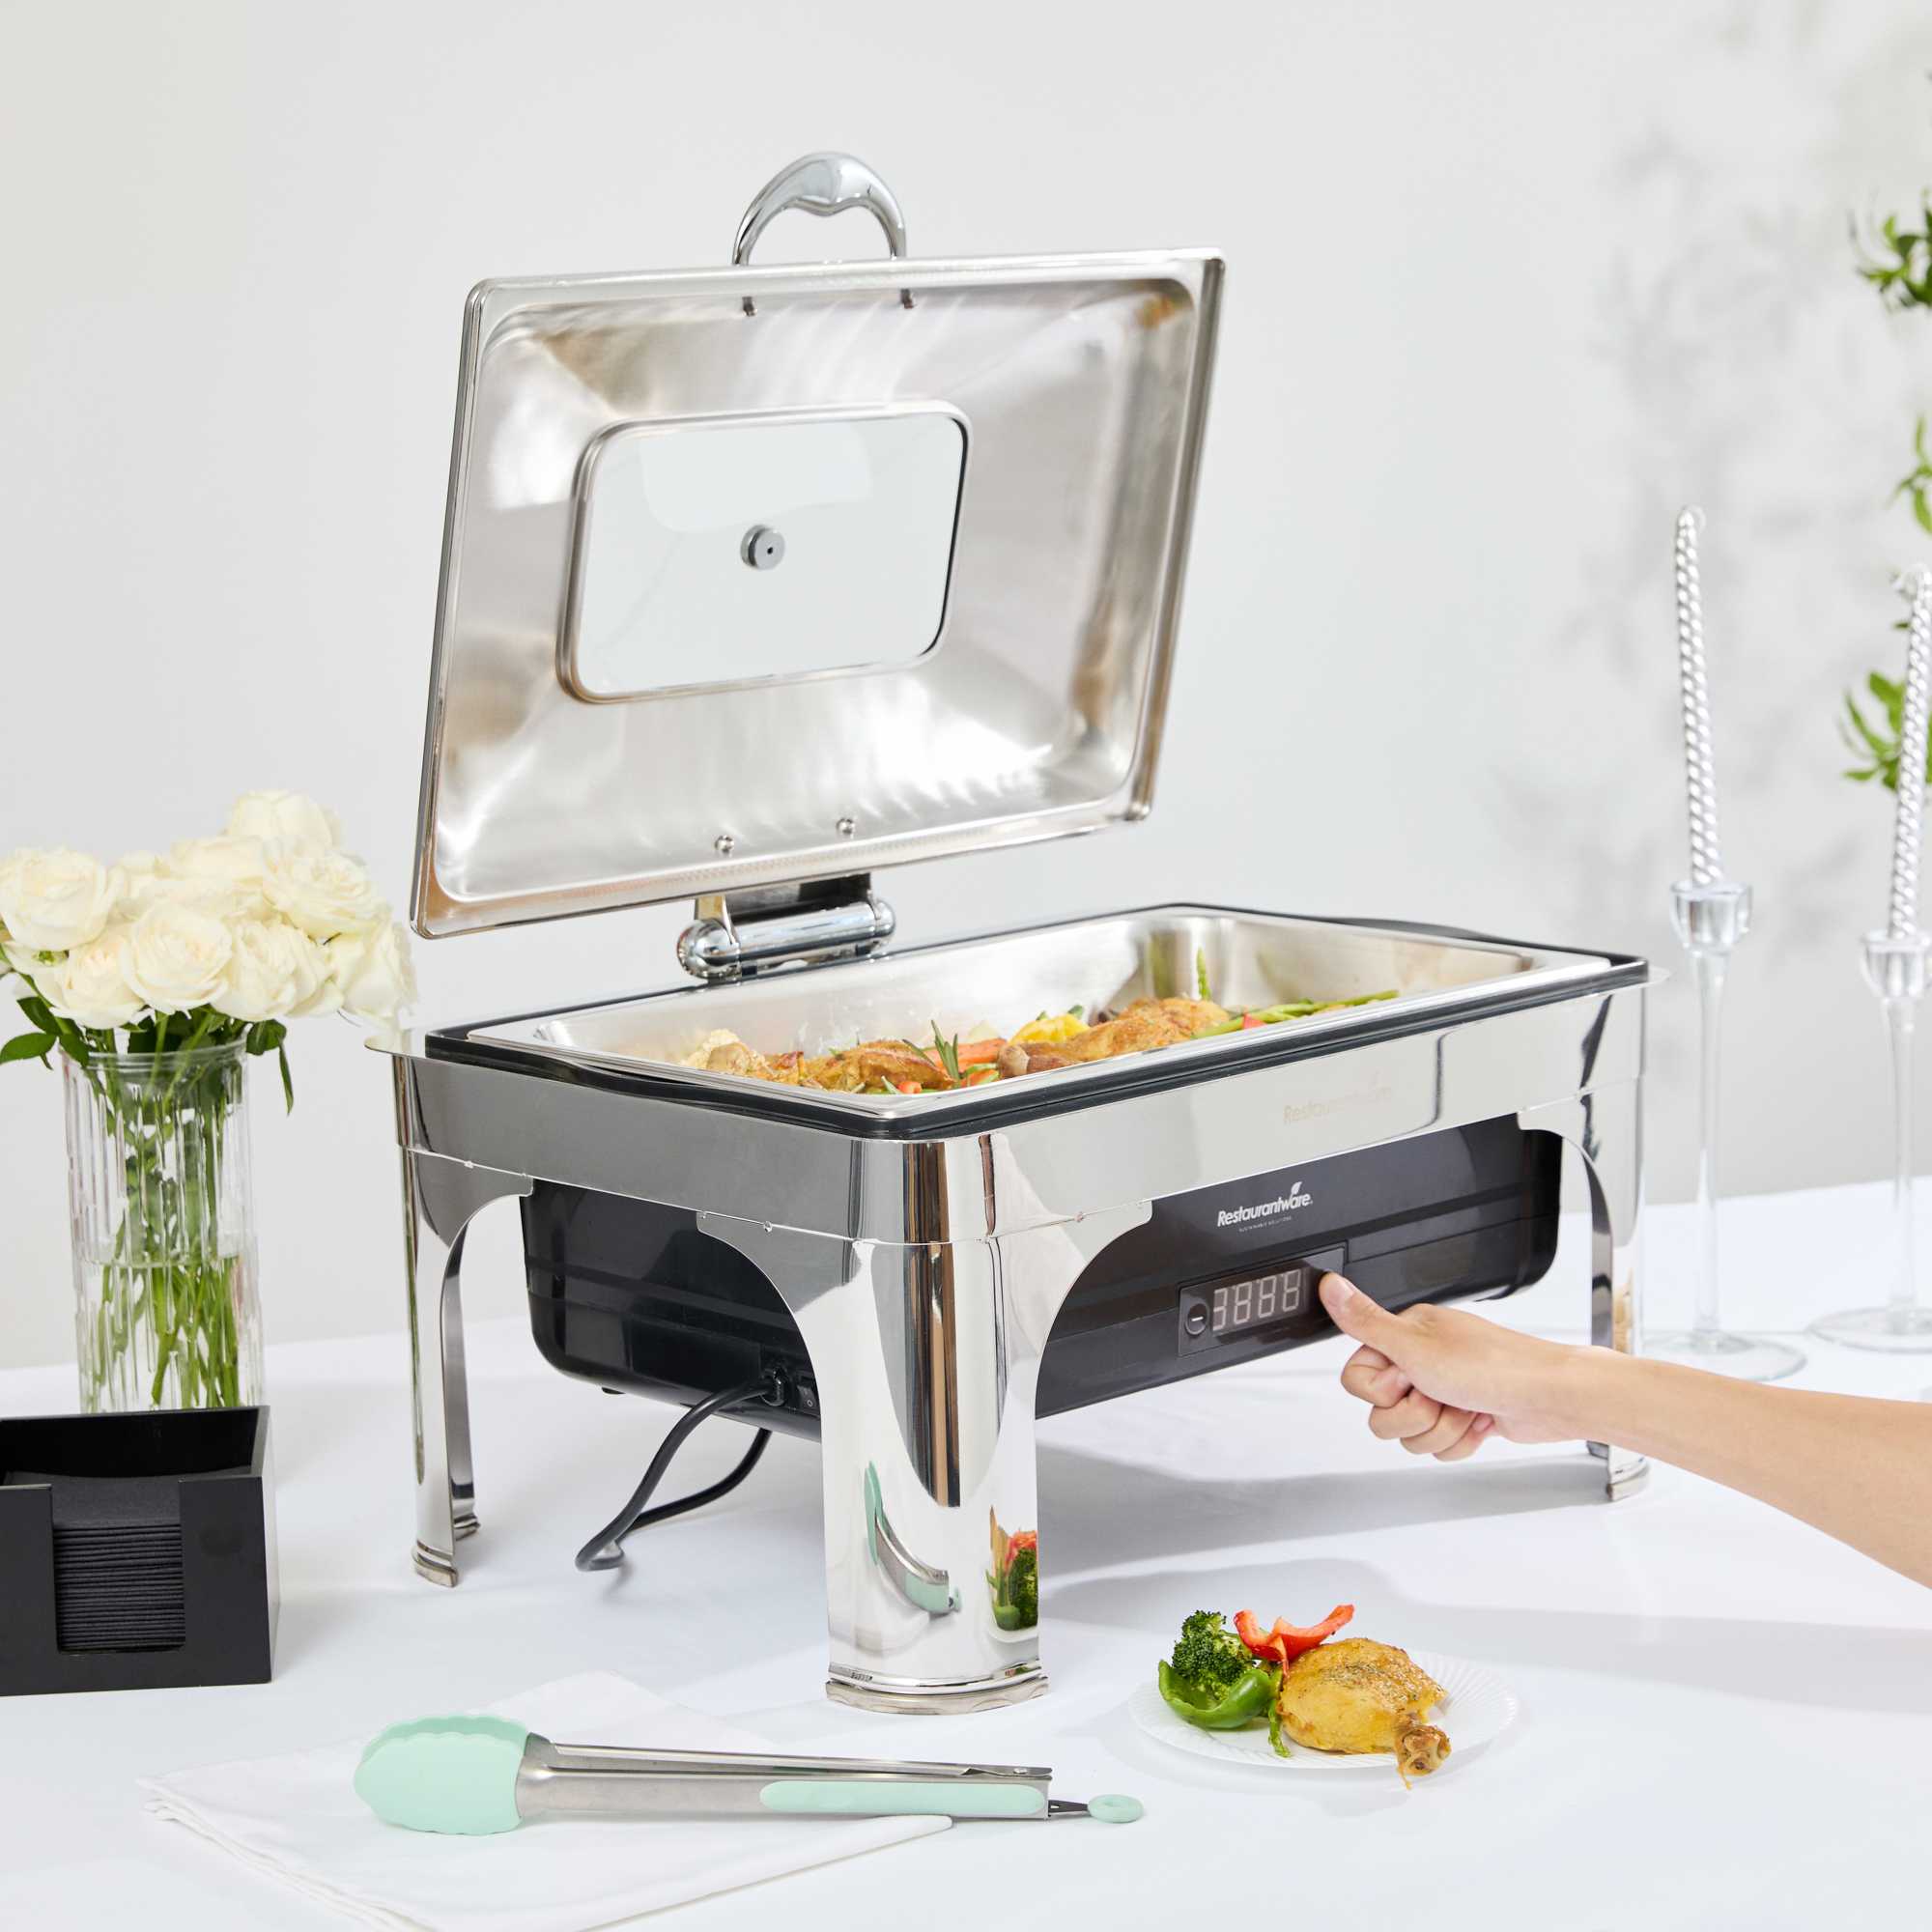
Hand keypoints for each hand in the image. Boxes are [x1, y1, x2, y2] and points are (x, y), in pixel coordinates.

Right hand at [1318, 1272, 1593, 1459]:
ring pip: (1410, 1434)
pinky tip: (1479, 1420)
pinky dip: (1460, 1440)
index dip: (1381, 1390)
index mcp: (1406, 1336)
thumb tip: (1329, 1286)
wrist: (1549, 1398)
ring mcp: (1444, 1391)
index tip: (1406, 1378)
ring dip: (1440, 1429)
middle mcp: (1422, 1362)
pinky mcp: (1463, 1417)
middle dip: (1414, 1415)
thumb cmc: (1494, 1366)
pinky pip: (1438, 1445)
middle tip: (1439, 1394)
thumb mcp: (1415, 1346)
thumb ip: (1365, 1321)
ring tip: (1465, 1407)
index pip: (1357, 1378)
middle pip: (1382, 1414)